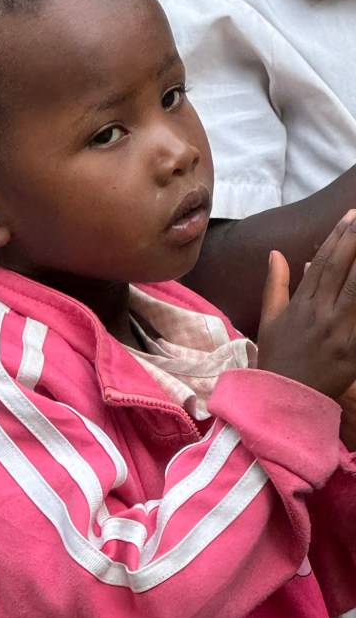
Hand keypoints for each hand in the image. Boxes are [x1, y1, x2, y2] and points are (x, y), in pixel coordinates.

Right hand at [258, 210, 355, 398]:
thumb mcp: (270, 319)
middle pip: (342, 271)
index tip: (350, 217)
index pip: (322, 264)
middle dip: (355, 242)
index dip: (337, 238)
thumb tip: (275, 253)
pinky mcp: (353, 353)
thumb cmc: (278, 358)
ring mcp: (339, 334)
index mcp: (301, 306)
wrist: (283, 399)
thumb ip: (275, 284)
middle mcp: (320, 315)